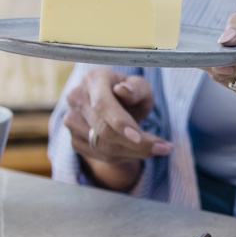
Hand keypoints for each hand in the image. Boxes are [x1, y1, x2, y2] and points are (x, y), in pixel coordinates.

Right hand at [62, 68, 168, 190]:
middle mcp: (76, 98)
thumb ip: (136, 88)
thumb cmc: (131, 93)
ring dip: (134, 152)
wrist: (114, 105)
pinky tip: (140, 151)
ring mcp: (71, 121)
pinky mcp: (74, 139)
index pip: (102, 104)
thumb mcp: (140, 87)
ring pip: (103, 146)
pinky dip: (124, 157)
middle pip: (104, 130)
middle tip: (164, 148)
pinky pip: (100, 155)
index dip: (119, 122)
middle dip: (136, 143)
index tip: (138, 136)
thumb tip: (123, 91)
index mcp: (93, 79)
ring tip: (159, 149)